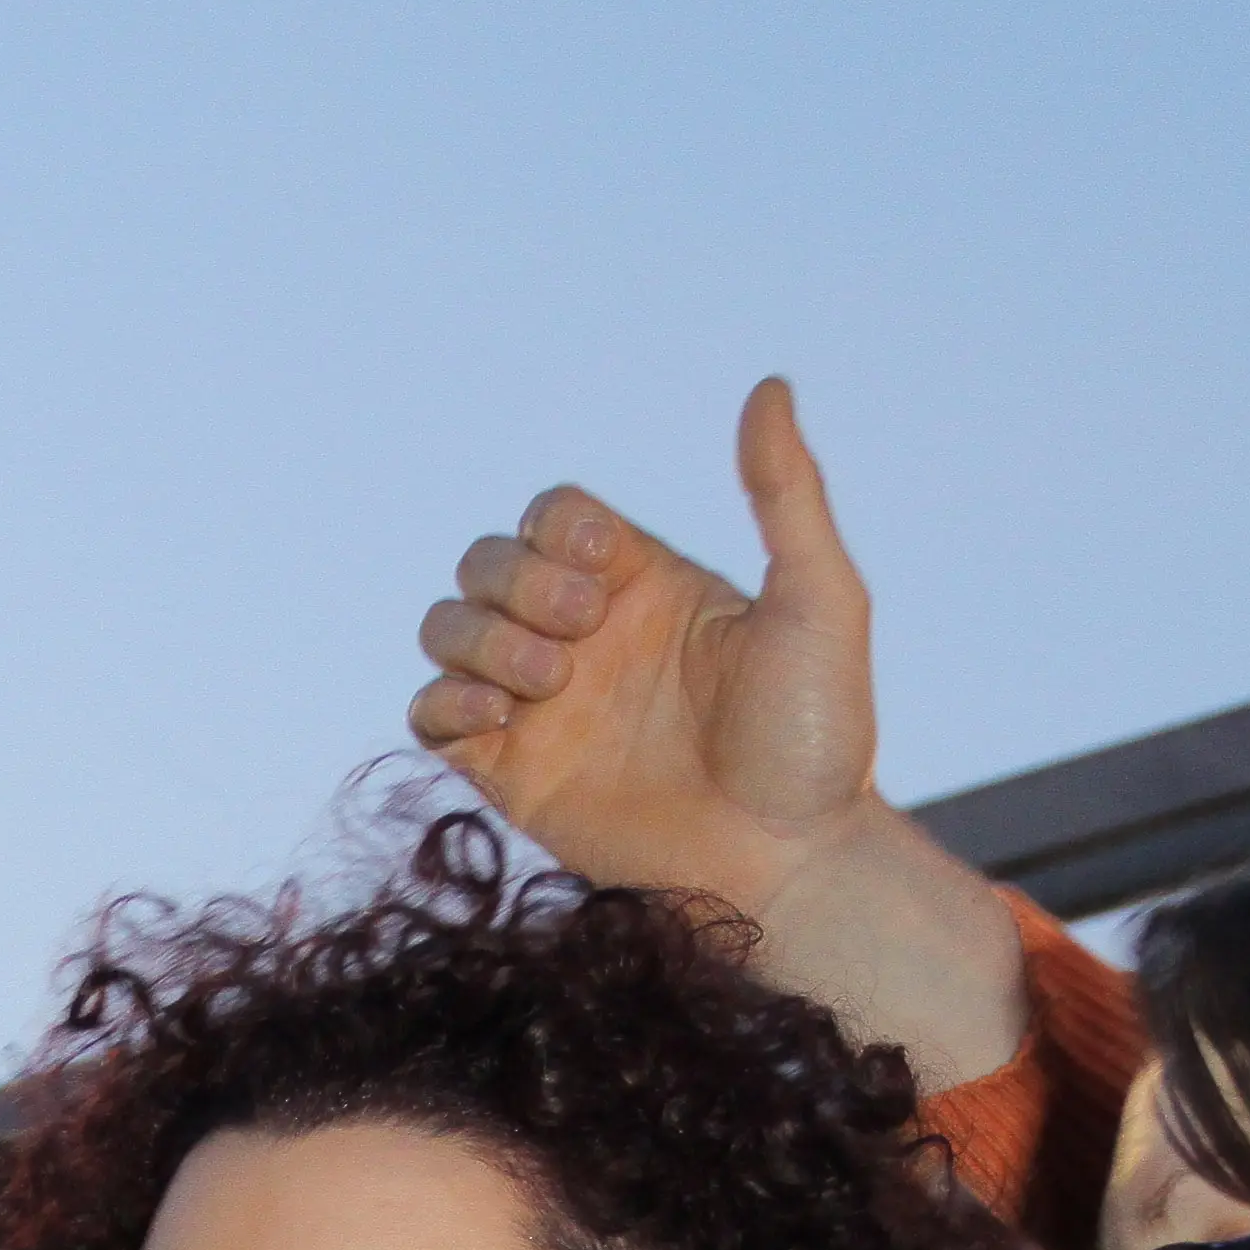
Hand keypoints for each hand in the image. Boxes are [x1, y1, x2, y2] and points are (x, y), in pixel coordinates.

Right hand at [411, 381, 1031, 1080]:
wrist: (790, 862)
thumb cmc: (817, 740)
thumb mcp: (819, 601)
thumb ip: (786, 494)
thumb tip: (771, 387)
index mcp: (641, 587)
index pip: (553, 514)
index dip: (559, 527)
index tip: (611, 567)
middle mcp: (582, 638)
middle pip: (486, 561)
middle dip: (518, 580)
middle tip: (583, 630)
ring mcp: (542, 708)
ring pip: (447, 630)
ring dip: (481, 638)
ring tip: (551, 684)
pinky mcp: (513, 776)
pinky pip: (430, 717)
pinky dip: (444, 704)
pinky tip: (502, 719)